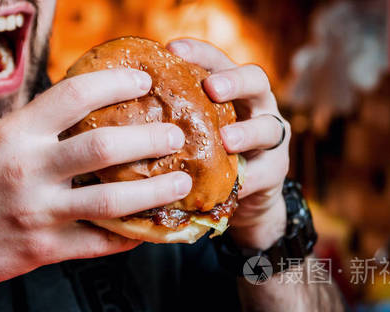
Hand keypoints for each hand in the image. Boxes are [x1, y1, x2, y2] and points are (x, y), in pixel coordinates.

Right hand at [0, 68, 191, 293]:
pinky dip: (131, 234)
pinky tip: (150, 226)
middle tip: (175, 134)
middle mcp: (28, 170)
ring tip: (181, 181)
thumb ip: (33, 130)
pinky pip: (100, 242)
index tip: (142, 81)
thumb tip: (80, 112)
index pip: (75, 94)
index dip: (116, 83)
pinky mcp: (43, 249)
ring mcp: (38, 212)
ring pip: (113, 200)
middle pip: (105, 147)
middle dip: (150, 138)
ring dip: (155, 190)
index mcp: (14, 135)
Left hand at [167, 39, 289, 248]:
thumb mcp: (189, 131)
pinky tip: (233, 185)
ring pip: (269, 127)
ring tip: (227, 140)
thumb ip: (170, 116)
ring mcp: (271, 138)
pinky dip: (248, 179)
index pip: (218, 60)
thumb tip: (114, 107)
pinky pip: (265, 173)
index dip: (199, 53)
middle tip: (211, 88)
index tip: (172, 49)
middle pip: (256, 80)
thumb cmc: (204, 156)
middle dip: (234, 81)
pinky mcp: (275, 171)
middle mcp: (256, 106)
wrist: (239, 199)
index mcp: (230, 89)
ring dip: (247, 132)